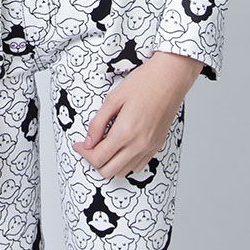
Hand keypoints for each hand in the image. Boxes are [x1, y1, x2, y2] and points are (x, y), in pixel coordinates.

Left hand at [72, 52, 203, 178]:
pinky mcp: (157, 146)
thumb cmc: (144, 83)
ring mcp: (149, 148)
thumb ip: (98, 123)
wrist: (170, 78)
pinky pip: (137, 166)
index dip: (84, 153)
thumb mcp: (113, 98)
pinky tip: (122, 146)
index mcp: (125, 132)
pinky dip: (125, 162)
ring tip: (105, 144)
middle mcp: (138, 145)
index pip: (98, 158)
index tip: (79, 144)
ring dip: (110, 163)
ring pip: (123, 171)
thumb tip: (88, 142)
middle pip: (108, 171)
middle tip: (90, 145)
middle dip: (94, 160)